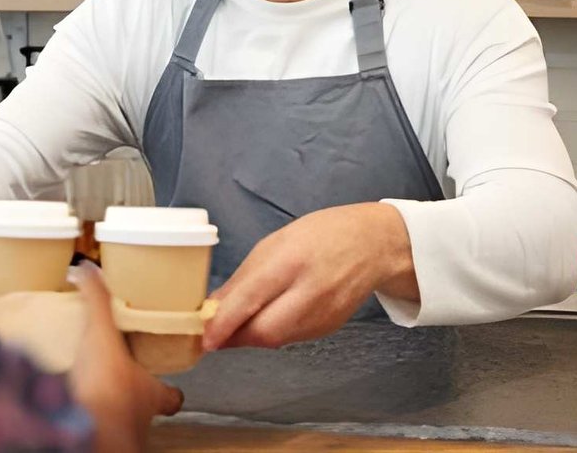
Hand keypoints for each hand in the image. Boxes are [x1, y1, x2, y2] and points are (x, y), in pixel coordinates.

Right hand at [69, 262, 183, 451]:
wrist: (87, 430)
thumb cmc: (107, 387)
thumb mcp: (102, 333)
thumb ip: (97, 300)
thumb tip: (87, 268)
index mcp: (151, 393)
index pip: (171, 395)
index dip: (169, 388)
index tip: (165, 380)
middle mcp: (140, 419)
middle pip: (144, 408)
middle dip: (132, 395)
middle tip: (117, 379)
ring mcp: (119, 434)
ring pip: (120, 422)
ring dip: (107, 408)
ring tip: (88, 391)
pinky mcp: (95, 440)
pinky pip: (92, 428)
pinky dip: (84, 418)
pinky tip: (70, 406)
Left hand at [203, 202, 414, 350]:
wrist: (373, 245)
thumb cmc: (320, 236)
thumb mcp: (275, 245)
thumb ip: (244, 280)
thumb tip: (212, 309)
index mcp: (291, 261)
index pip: (251, 300)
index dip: (223, 323)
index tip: (203, 338)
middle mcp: (310, 293)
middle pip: (263, 331)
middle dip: (233, 336)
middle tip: (214, 332)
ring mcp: (323, 315)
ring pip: (275, 340)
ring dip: (250, 336)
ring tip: (237, 322)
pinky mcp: (328, 329)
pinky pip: (290, 338)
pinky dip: (272, 333)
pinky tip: (268, 318)